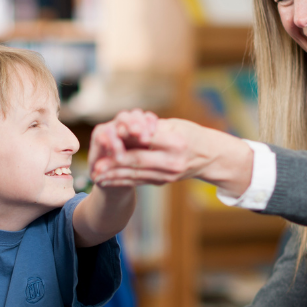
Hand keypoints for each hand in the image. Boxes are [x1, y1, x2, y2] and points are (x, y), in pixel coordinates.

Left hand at [91, 118, 253, 197]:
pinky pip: (139, 181)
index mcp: (176, 142)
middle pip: (138, 162)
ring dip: (114, 177)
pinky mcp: (163, 181)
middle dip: (114, 165)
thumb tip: (126, 128)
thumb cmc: (191, 134)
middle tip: (95, 167)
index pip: (145, 142)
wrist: (211, 157)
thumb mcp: (175, 125)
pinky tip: (108, 180)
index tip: (105, 143)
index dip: (124, 143)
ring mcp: (168, 175)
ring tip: (97, 177)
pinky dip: (122, 181)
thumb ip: (151, 128)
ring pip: (136, 175)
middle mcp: (173, 161)